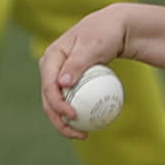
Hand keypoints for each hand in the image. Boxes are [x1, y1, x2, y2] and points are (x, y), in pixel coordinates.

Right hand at [37, 6, 139, 137]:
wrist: (117, 29)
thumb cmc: (106, 33)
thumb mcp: (94, 45)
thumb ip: (77, 63)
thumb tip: (61, 84)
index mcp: (51, 56)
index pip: (48, 85)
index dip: (57, 104)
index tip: (74, 116)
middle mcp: (51, 67)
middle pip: (48, 99)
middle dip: (58, 120)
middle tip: (79, 134)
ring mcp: (60, 75)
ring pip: (56, 104)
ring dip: (65, 123)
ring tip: (83, 136)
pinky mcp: (71, 81)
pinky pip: (70, 101)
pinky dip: (77, 114)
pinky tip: (90, 126)